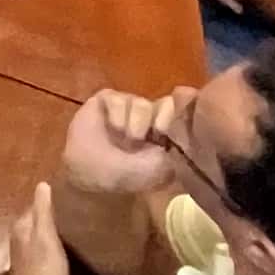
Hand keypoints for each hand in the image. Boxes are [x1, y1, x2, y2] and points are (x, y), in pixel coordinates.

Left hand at [1, 183, 70, 274]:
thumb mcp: (46, 236)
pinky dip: (54, 243)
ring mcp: (25, 255)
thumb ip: (42, 211)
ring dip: (53, 229)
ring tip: (75, 224)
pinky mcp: (33, 269)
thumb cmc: (43, 270)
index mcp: (21, 226)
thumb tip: (42, 183)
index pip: (35, 204)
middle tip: (78, 208)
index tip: (71, 192)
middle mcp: (19, 237)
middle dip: (52, 213)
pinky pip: (43, 248)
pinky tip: (66, 246)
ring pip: (39, 234)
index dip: (51, 198)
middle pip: (36, 219)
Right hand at [58, 87, 192, 195]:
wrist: (89, 175)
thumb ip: (175, 147)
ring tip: (125, 140)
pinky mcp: (106, 100)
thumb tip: (185, 127)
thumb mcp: (160, 169)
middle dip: (157, 120)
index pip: (184, 113)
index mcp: (169, 132)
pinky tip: (113, 129)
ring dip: (135, 123)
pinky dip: (116, 114)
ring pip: (141, 102)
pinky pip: (117, 98)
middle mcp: (152, 116)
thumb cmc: (126, 176)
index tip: (166, 135)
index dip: (178, 119)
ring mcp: (129, 106)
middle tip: (147, 138)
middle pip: (166, 103)